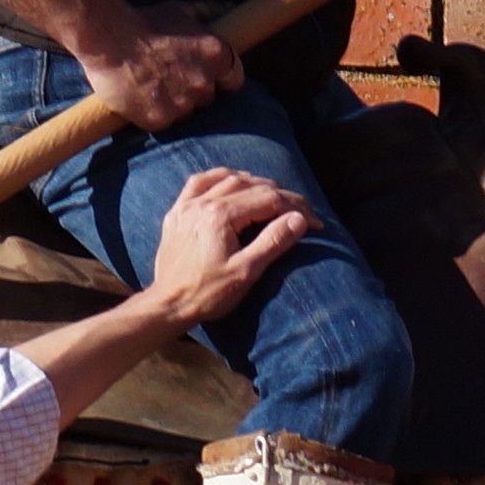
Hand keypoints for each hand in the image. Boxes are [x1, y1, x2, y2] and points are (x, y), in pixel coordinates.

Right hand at [76, 6, 246, 134]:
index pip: (234, 79)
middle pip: (207, 97)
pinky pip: (162, 121)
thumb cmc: (144, 21)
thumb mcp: (180, 11)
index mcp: (217, 55)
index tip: (209, 76)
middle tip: (170, 78)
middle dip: (193, 90)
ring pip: (185, 112)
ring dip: (173, 103)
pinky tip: (139, 97)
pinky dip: (153, 112)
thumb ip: (202, 19)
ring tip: (151, 86)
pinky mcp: (160, 119)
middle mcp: (205, 83)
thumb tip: (218, 14)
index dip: (221, 79)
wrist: (109, 37)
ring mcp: (183, 104)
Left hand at [142, 166, 312, 325]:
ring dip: (255, 183)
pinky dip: (220, 178)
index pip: (268, 199)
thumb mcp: (246, 272)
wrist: (168, 306)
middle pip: (251, 184)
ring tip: (274, 197)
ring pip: (227, 178)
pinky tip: (231, 181)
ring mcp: (187, 205)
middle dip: (281, 196)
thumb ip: (273, 241)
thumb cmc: (207, 294)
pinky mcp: (177, 212)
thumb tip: (300, 219)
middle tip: (301, 211)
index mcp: (221, 216)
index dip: (296, 208)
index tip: (315, 223)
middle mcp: (202, 202)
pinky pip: (199, 182)